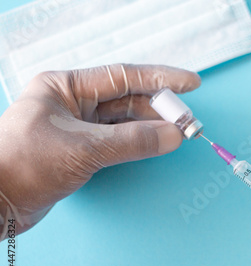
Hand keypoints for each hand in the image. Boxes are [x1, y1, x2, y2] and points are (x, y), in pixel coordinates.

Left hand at [0, 64, 200, 239]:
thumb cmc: (23, 166)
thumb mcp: (84, 148)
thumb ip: (133, 141)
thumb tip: (173, 136)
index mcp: (65, 87)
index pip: (123, 77)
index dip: (160, 79)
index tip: (190, 83)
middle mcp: (72, 103)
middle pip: (128, 99)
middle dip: (160, 108)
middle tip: (188, 119)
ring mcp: (78, 128)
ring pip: (126, 121)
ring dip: (153, 127)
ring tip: (180, 132)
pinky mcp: (82, 151)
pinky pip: (120, 141)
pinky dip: (141, 143)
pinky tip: (159, 144)